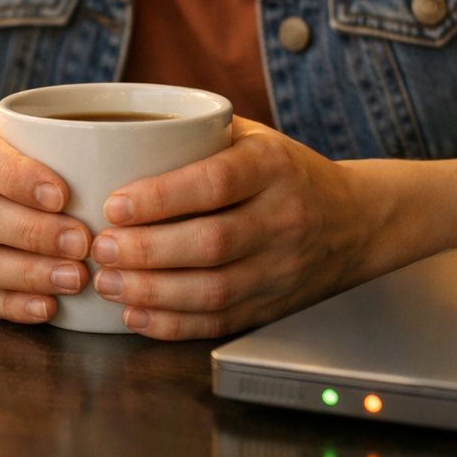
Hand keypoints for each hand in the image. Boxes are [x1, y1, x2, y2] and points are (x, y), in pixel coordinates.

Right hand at [0, 108, 91, 323]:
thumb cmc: (12, 149)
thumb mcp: (27, 126)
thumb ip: (63, 136)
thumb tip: (134, 155)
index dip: (19, 178)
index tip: (64, 196)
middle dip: (34, 234)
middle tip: (84, 244)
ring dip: (28, 274)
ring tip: (76, 279)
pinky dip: (11, 305)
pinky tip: (48, 307)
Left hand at [89, 117, 456, 339]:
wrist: (355, 221)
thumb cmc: (286, 172)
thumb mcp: (253, 136)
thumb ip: (197, 132)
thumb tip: (115, 131)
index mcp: (273, 167)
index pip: (215, 183)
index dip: (161, 198)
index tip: (114, 204)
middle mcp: (282, 218)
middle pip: (211, 243)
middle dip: (146, 251)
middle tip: (101, 248)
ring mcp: (280, 268)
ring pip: (213, 291)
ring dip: (152, 292)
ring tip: (108, 282)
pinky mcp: (271, 306)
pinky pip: (219, 323)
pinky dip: (172, 325)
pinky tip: (136, 313)